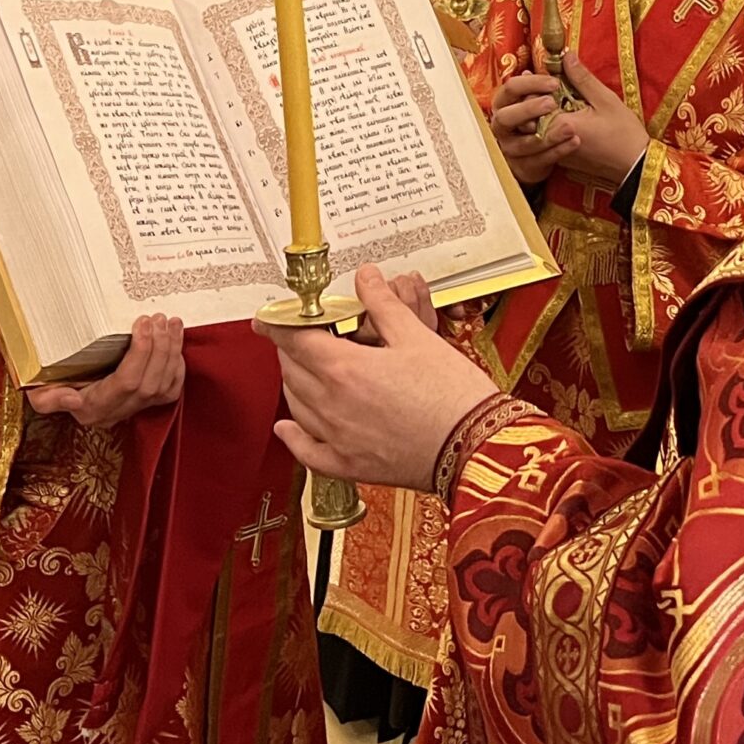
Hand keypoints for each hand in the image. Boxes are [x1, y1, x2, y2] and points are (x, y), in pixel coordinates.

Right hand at [25, 315, 183, 426]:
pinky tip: (175, 343)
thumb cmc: (49, 385)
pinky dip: (177, 366)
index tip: (142, 322)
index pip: (126, 382)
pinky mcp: (147, 405)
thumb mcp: (38, 392)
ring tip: (172, 323)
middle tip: (159, 317)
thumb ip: (49, 399)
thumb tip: (72, 398)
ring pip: (164, 386)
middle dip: (160, 347)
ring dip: (172, 351)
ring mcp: (134, 410)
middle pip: (150, 383)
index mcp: (93, 407)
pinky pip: (171, 390)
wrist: (61, 393)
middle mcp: (117, 412)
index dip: (140, 352)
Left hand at [264, 268, 495, 488]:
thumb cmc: (451, 393)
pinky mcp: (350, 465)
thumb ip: (383, 306)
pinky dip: (293, 437)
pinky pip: (308, 452)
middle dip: (290, 348)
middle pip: (292, 370)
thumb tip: (366, 278)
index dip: (278, 323)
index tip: (268, 316)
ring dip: (294, 382)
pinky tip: (287, 427)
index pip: (295, 339)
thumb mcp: (417, 337)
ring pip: (297, 405)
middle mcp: (332, 405)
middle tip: (300, 334)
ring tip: (303, 368)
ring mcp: (338, 439)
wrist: (475, 446)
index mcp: (345, 369)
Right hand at [490, 68, 568, 185]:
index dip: (530, 84)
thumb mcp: (558, 98)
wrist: (550, 154)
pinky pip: (538, 161)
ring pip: (524, 143)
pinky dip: (557, 151)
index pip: (510, 89)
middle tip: (552, 103)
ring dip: (548, 134)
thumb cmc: (550, 118)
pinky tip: (575, 142)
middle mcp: (503, 125)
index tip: (554, 82)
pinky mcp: (524, 166)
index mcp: (507, 102)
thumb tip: (566, 56)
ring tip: (571, 128)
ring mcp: (511, 148)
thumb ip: (559, 82)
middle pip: (506, 117)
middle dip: (528, 109)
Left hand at [544, 51, 648, 186]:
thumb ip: (581, 78)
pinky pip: (546, 138)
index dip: (533, 86)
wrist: (635, 167)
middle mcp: (552, 142)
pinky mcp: (561, 159)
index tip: (541, 74)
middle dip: (533, 98)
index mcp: (560, 125)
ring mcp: (555, 152)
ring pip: (536, 128)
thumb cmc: (624, 133)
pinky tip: (561, 114)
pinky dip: (548, 124)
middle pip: (528, 116)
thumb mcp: (605, 100)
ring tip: (552, 98)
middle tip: (541, 83)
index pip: (531, 102)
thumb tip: (565, 55)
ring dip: (540, 112)